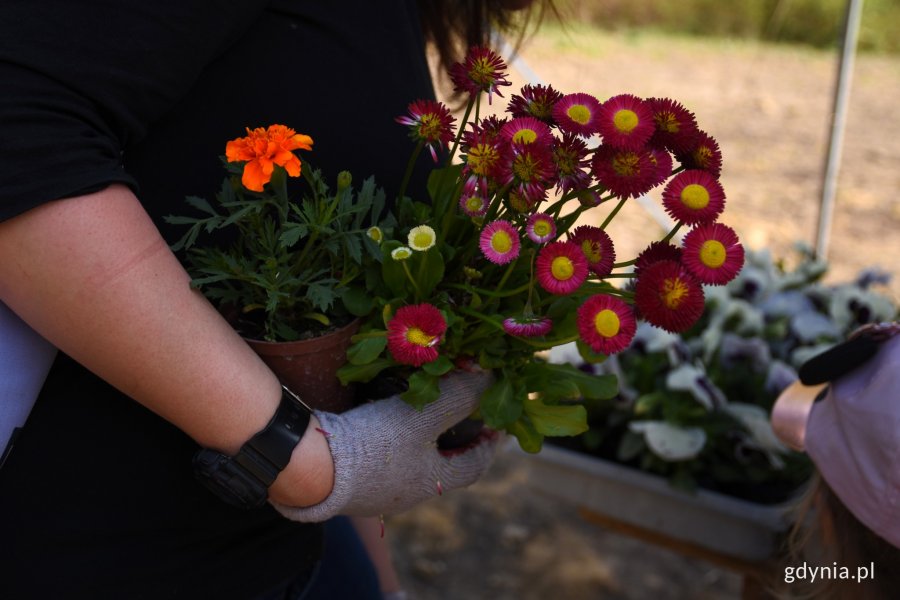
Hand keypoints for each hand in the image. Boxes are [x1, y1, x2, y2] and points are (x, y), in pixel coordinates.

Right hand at [271, 370, 498, 521]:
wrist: (312, 465)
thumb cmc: (375, 444)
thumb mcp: (423, 415)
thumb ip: (458, 397)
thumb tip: (491, 378)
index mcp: (431, 483)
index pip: (473, 466)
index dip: (488, 445)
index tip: (496, 428)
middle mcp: (406, 493)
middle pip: (442, 468)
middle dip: (455, 443)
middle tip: (461, 418)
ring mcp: (377, 492)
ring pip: (411, 465)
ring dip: (422, 443)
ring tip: (423, 415)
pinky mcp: (351, 483)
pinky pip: (381, 463)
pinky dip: (393, 443)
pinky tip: (383, 424)